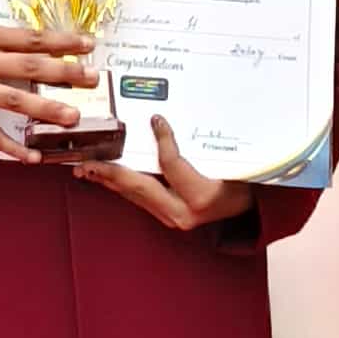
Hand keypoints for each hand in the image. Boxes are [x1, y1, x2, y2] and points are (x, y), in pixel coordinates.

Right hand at [0, 21, 98, 158]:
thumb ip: (10, 43)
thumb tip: (51, 51)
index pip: (32, 38)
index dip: (62, 41)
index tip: (88, 44)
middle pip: (29, 67)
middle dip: (64, 73)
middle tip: (92, 78)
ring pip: (14, 100)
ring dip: (46, 109)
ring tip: (73, 117)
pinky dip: (12, 147)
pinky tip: (33, 157)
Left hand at [88, 119, 255, 233]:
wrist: (251, 207)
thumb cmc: (244, 182)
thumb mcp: (232, 162)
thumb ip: (204, 145)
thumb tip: (168, 121)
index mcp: (201, 197)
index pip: (172, 165)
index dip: (163, 141)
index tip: (156, 120)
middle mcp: (183, 213)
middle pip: (141, 187)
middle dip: (111, 172)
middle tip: (88, 160)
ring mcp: (173, 218)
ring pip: (135, 195)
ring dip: (110, 180)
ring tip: (87, 168)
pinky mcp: (167, 216)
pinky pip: (140, 198)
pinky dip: (122, 186)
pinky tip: (106, 177)